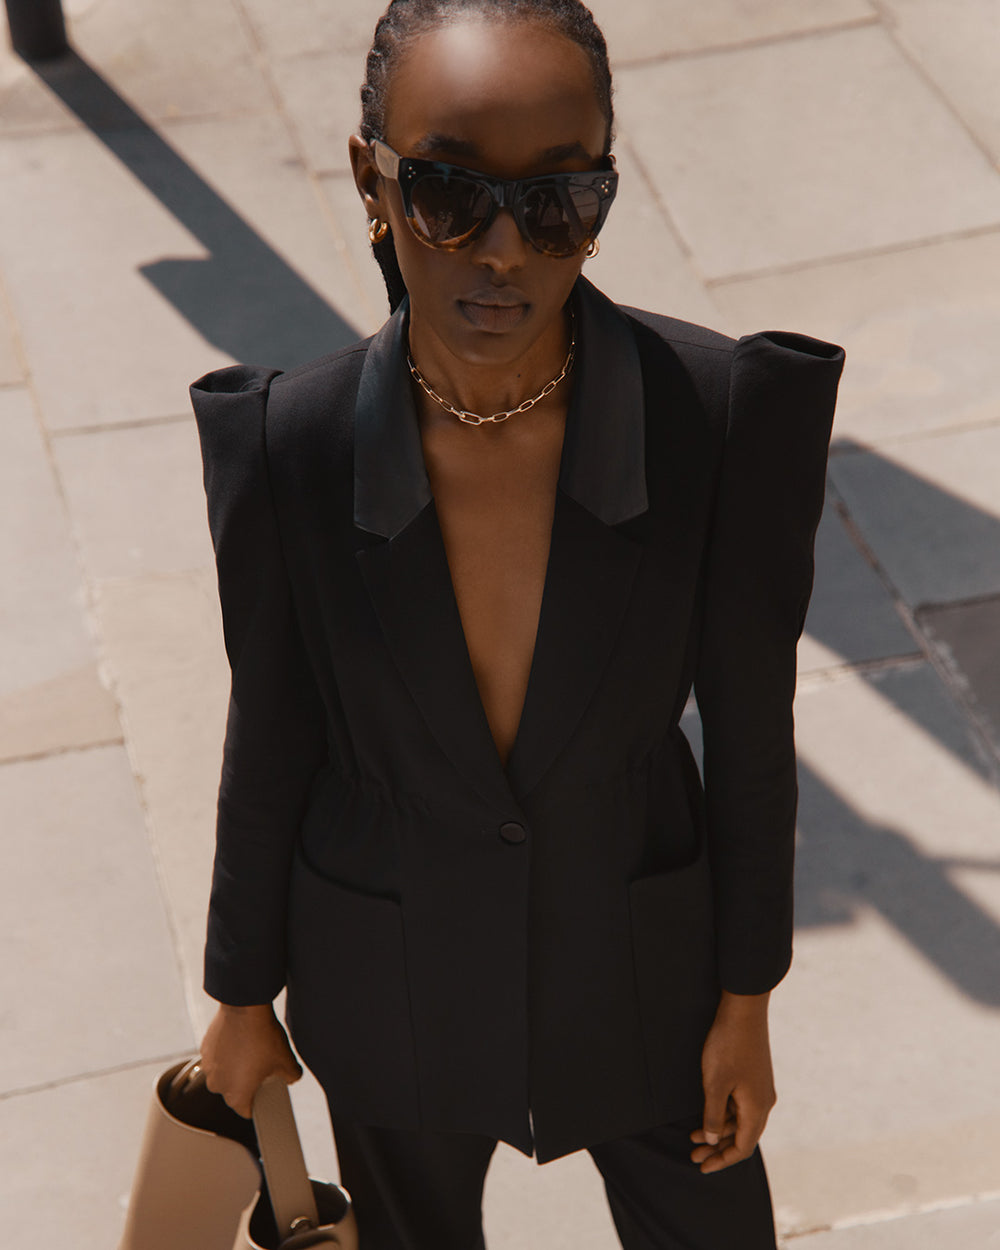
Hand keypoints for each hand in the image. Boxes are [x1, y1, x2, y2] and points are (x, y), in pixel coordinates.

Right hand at [200, 1002, 302, 1117]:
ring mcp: (208, 1067)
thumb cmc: (263, 1037)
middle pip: (235, 1091)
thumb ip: (292, 1077)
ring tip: (252, 1049)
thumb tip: (291, 1078)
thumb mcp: (287, 1061)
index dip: (259, 1102)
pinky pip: (218, 1057)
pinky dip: (228, 1052)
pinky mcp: (205, 1049)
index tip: (266, 1091)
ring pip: (225, 1073)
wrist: (244, 1007)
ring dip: (236, 1066)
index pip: (247, 1110)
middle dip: (248, 1082)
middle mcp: (217, 1086)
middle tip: (263, 1066)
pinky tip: (241, 1039)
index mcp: (235, 1096)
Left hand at [690, 989, 775, 1173]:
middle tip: (693, 1155)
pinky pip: (739, 1104)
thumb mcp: (715, 1084)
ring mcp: (759, 1089)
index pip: (743, 1147)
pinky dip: (723, 1113)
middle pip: (741, 1136)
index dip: (723, 1160)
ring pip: (739, 1119)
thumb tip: (712, 1140)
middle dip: (717, 1148)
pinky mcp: (753, 1077)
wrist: (743, 1011)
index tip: (702, 1167)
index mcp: (757, 1108)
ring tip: (692, 1136)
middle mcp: (763, 1103)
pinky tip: (706, 1113)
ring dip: (717, 1129)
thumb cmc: (728, 1046)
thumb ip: (713, 1115)